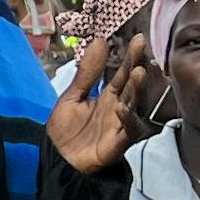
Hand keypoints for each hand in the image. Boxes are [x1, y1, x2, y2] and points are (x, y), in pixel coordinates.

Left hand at [43, 32, 160, 175]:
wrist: (57, 160)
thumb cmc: (65, 130)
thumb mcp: (72, 96)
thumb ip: (87, 72)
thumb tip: (100, 41)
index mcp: (109, 96)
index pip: (123, 73)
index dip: (131, 57)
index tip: (139, 39)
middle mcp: (119, 108)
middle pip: (133, 86)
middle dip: (138, 67)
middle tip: (142, 50)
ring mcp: (120, 126)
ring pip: (136, 106)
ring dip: (138, 89)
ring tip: (138, 72)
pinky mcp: (118, 144)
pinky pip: (128, 132)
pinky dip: (127, 120)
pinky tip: (121, 107)